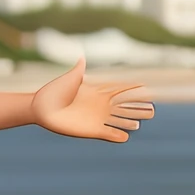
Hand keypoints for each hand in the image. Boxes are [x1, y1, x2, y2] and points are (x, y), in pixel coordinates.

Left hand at [31, 59, 154, 142]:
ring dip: (130, 121)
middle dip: (137, 108)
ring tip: (143, 122)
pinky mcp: (90, 130)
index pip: (120, 90)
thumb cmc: (54, 91)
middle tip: (153, 110)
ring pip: (118, 120)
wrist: (41, 108)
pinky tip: (127, 136)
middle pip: (123, 107)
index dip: (132, 90)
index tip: (147, 89)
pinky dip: (116, 134)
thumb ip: (79, 70)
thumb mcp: (70, 78)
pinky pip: (107, 133)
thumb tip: (82, 58)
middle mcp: (99, 105)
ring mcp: (95, 118)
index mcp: (97, 91)